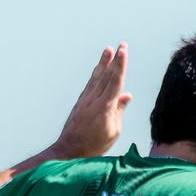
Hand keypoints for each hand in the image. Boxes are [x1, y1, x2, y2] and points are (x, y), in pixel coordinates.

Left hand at [54, 44, 132, 159]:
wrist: (69, 151)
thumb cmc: (94, 145)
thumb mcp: (113, 131)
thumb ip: (119, 111)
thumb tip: (126, 95)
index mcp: (105, 107)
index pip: (115, 82)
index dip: (120, 65)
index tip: (123, 51)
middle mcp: (94, 100)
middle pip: (106, 76)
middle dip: (114, 60)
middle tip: (121, 45)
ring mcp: (85, 100)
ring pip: (96, 78)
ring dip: (103, 63)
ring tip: (108, 50)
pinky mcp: (80, 103)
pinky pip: (90, 85)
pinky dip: (95, 75)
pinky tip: (98, 69)